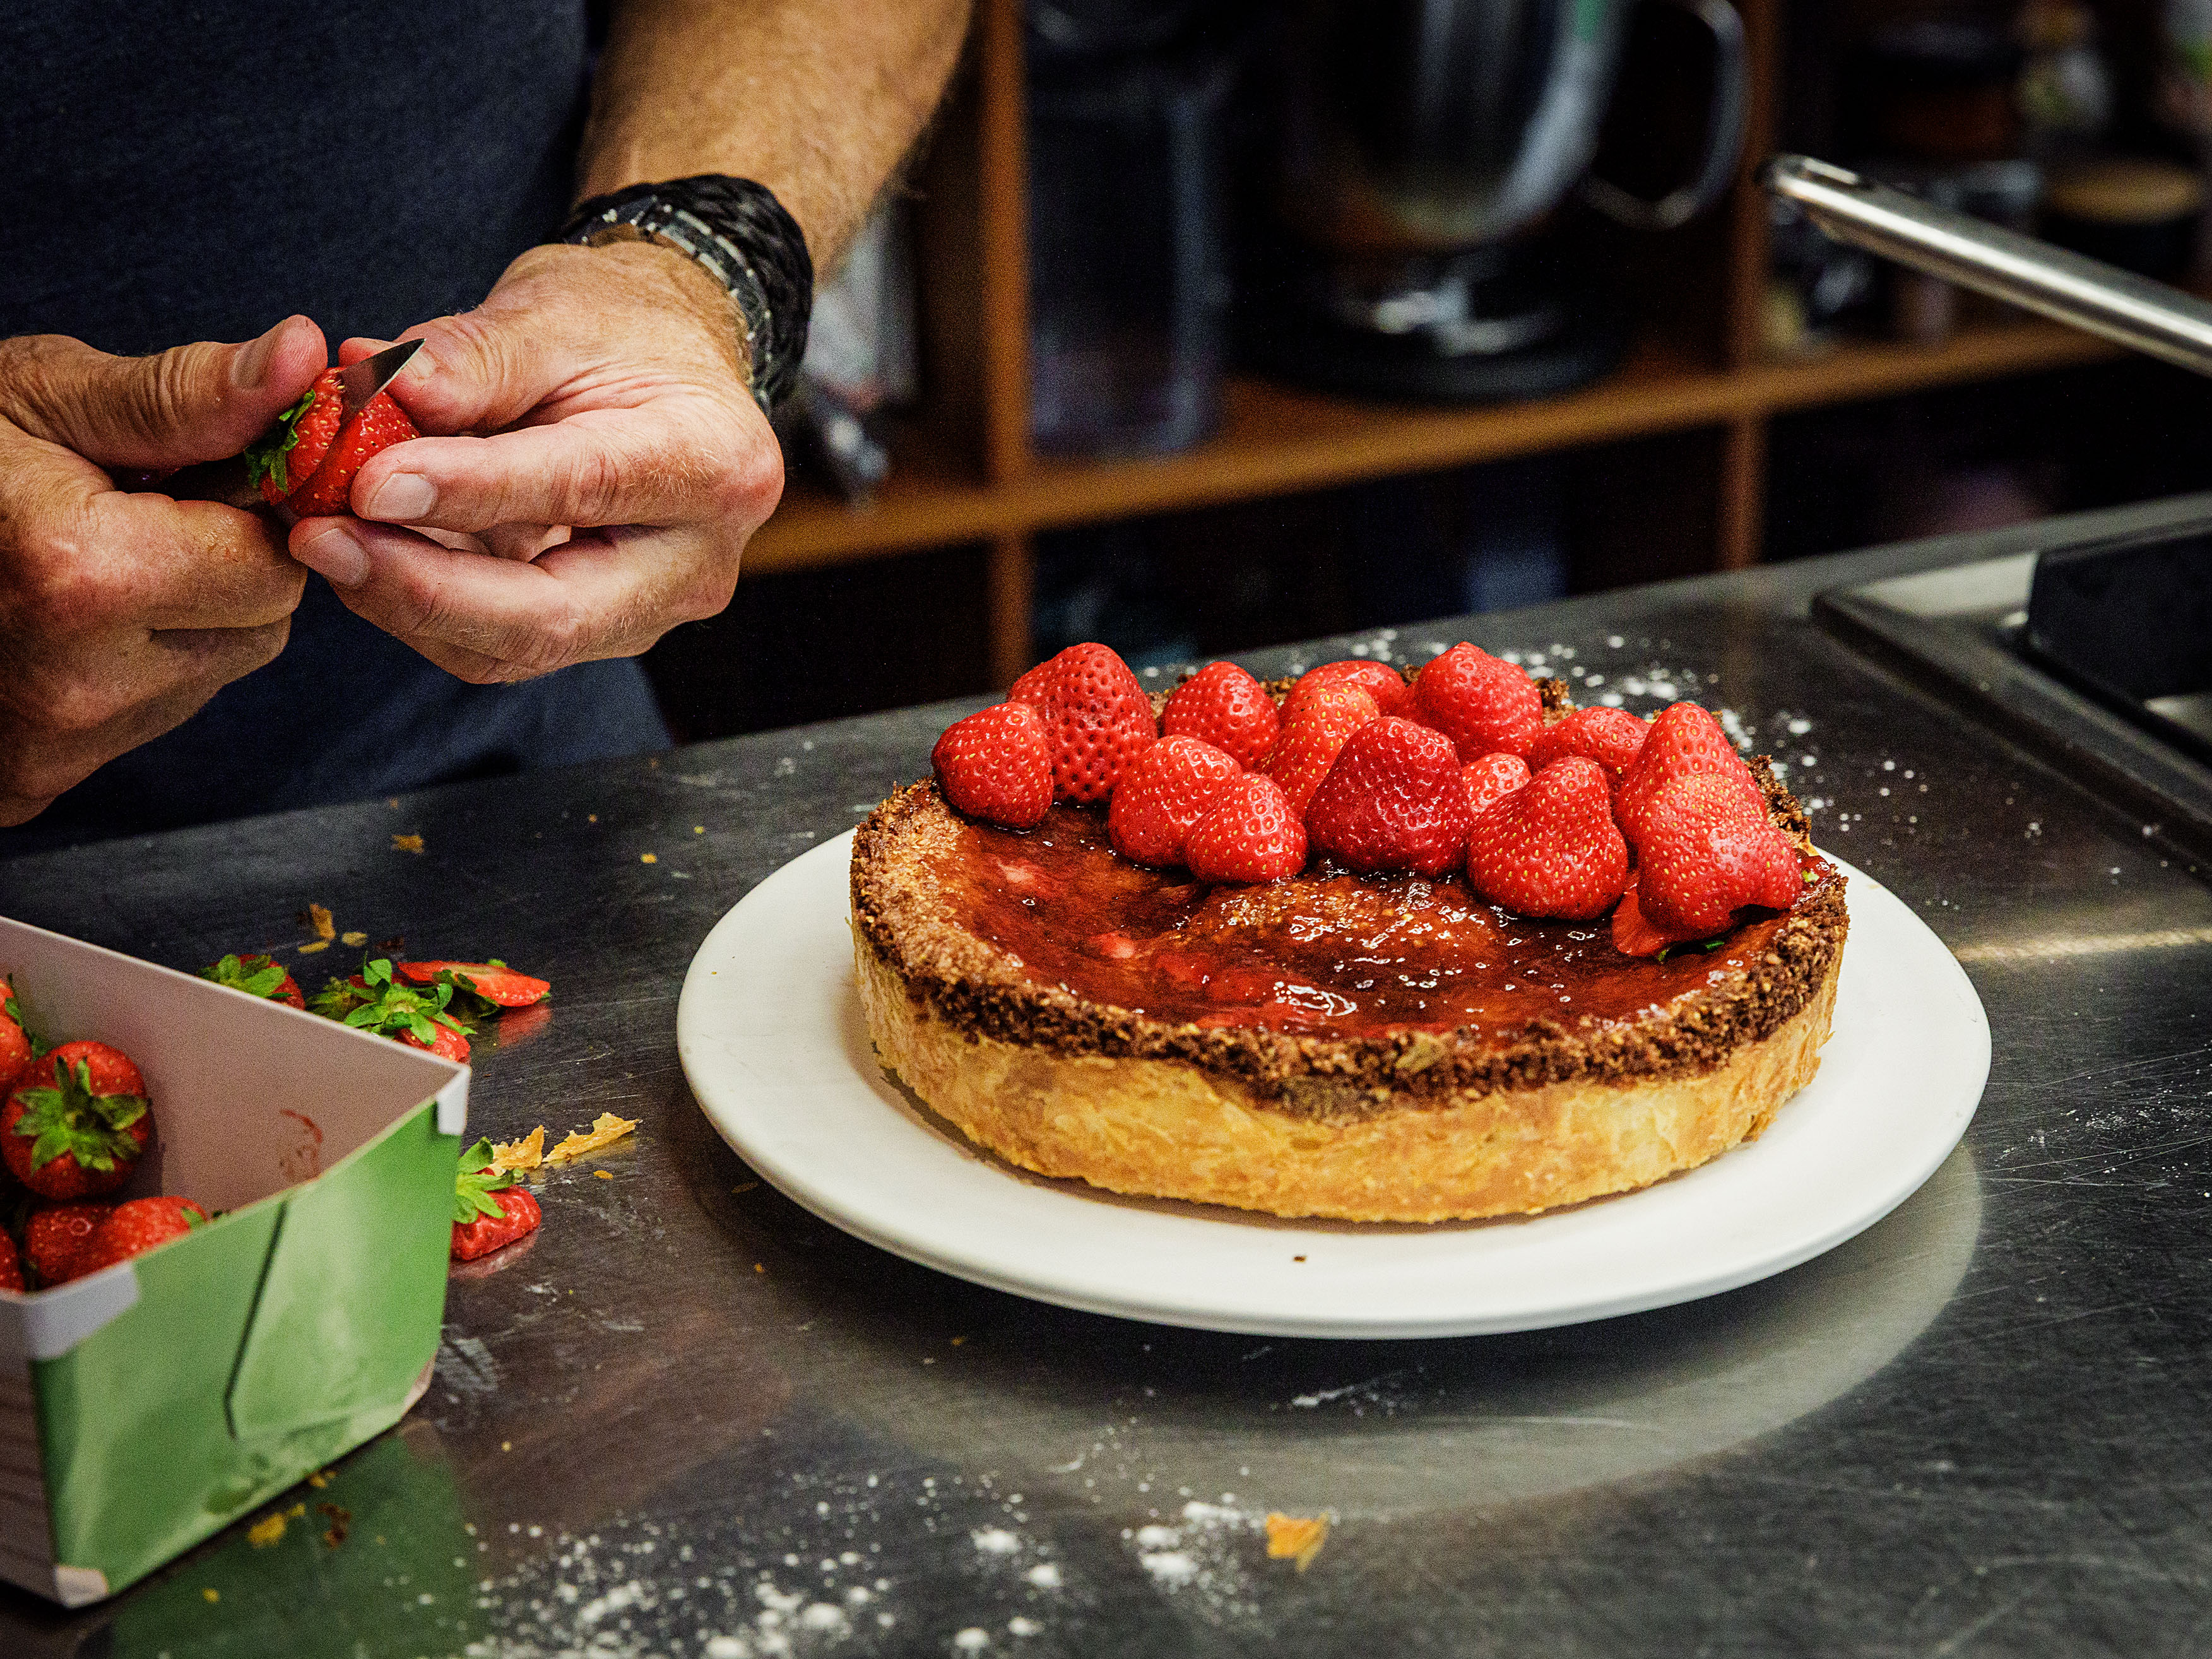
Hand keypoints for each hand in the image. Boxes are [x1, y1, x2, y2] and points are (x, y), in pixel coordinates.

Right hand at [0, 317, 326, 824]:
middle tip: (122, 511)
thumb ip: (183, 395)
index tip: (190, 471)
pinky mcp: (31, 784)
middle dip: (220, 561)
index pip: (273, 562)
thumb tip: (302, 360)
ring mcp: (51, 750)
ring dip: (181, 613)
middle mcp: (75, 686)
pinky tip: (60, 618)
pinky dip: (132, 664)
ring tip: (78, 561)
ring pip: (213, 671)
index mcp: (78, 580)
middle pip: (258, 625)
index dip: (247, 507)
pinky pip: (151, 716)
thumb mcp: (41, 396)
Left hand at [290, 240, 783, 682]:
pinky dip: (420, 602)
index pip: (583, 489)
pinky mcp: (597, 629)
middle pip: (553, 614)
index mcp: (711, 463)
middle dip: (424, 589)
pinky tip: (364, 551)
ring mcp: (648, 611)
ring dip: (405, 601)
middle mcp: (695, 562)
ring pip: (515, 646)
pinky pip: (498, 641)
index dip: (470, 494)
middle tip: (321, 540)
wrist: (665, 370)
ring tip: (323, 538)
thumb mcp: (553, 311)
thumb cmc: (620, 328)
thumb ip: (474, 357)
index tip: (369, 482)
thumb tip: (380, 385)